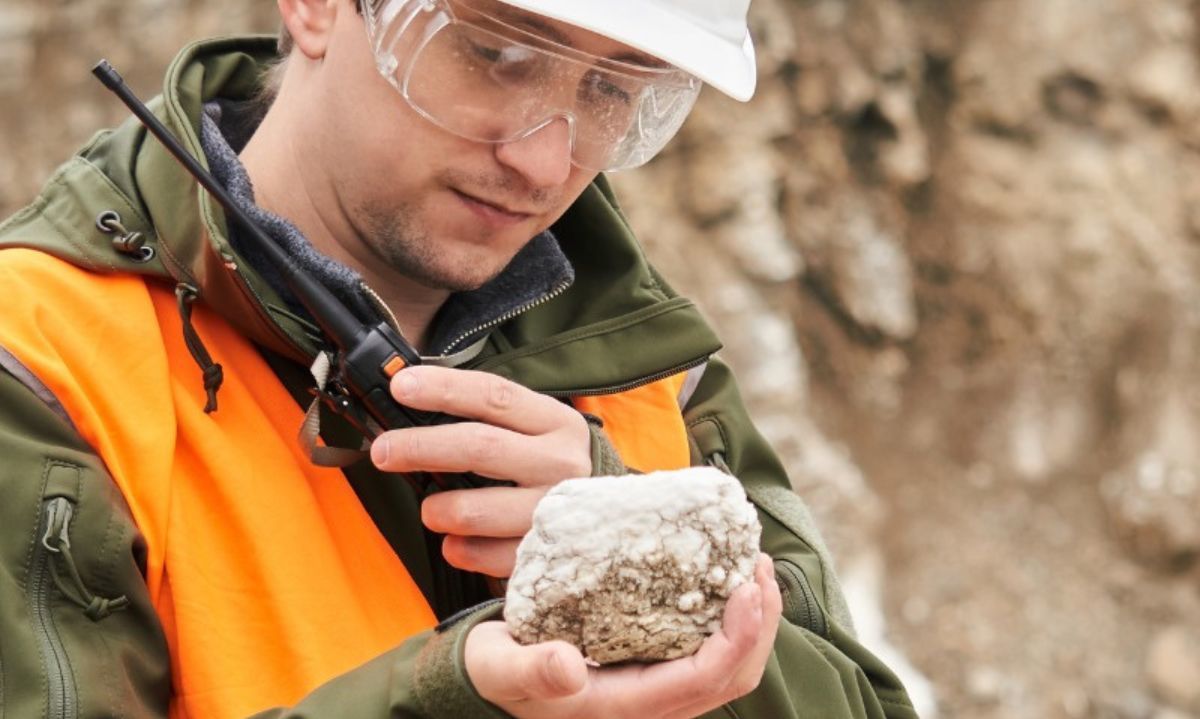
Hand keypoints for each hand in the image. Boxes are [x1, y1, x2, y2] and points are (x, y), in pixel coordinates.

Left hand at [369, 365, 592, 575]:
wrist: (619, 524)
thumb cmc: (556, 469)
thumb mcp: (538, 432)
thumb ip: (490, 420)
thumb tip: (415, 402)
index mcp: (555, 423)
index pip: (494, 396)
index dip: (444, 388)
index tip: (401, 387)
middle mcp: (561, 463)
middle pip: (478, 447)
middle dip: (420, 446)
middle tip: (384, 451)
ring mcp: (556, 511)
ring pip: (476, 508)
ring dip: (438, 509)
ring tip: (428, 510)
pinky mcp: (548, 555)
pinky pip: (488, 555)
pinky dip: (462, 550)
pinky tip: (455, 543)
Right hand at [465, 554, 782, 718]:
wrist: (490, 684)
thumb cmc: (496, 673)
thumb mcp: (500, 669)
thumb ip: (531, 669)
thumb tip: (568, 667)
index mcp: (625, 708)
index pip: (705, 680)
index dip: (738, 637)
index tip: (746, 586)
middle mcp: (652, 707)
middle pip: (733, 676)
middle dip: (760, 624)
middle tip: (758, 564)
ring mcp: (658, 692)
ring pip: (729, 668)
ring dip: (752, 619)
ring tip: (752, 565)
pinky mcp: (655, 672)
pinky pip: (710, 653)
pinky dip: (730, 619)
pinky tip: (724, 578)